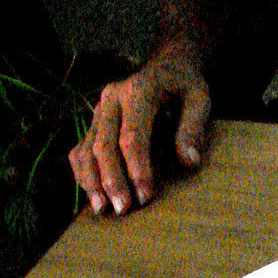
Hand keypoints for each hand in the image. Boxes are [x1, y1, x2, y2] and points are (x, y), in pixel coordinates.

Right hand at [68, 49, 210, 215]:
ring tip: (101, 209)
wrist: (166, 68)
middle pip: (104, 145)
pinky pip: (78, 152)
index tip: (146, 197)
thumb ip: (193, 128)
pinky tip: (93, 197)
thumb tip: (188, 162)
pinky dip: (83, 175)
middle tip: (122, 209)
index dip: (137, 169)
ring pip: (85, 150)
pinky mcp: (93, 124)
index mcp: (137, 90)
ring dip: (91, 182)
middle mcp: (111, 99)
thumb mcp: (199, 99)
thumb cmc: (184, 87)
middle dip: (112, 180)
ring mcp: (98, 112)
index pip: (132, 136)